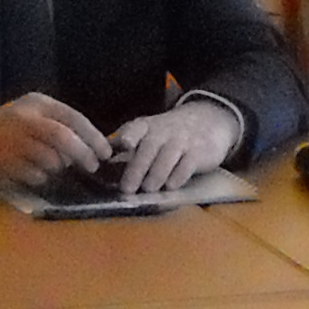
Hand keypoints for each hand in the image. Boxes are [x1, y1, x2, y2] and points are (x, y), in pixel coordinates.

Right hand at [0, 95, 110, 186]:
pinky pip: (34, 174)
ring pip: (50, 158)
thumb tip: (92, 144)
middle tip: (92, 166)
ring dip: (60, 166)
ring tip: (59, 167)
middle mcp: (24, 119)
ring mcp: (12, 141)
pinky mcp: (3, 162)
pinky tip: (39, 173)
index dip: (94, 137)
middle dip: (83, 154)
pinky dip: (43, 176)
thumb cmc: (7, 124)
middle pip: (62, 137)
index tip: (105, 152)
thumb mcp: (31, 110)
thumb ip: (59, 121)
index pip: (73, 118)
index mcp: (36, 103)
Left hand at [113, 99, 243, 194]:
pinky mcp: (199, 152)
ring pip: (167, 157)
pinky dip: (178, 176)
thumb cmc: (170, 132)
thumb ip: (126, 142)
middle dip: (137, 169)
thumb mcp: (148, 130)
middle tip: (127, 188)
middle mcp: (163, 132)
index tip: (122, 147)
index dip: (127, 138)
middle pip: (148, 149)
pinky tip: (171, 186)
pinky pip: (188, 164)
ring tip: (148, 189)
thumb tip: (99, 160)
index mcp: (146, 126)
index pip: (134, 130)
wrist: (210, 119)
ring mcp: (182, 140)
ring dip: (156, 175)